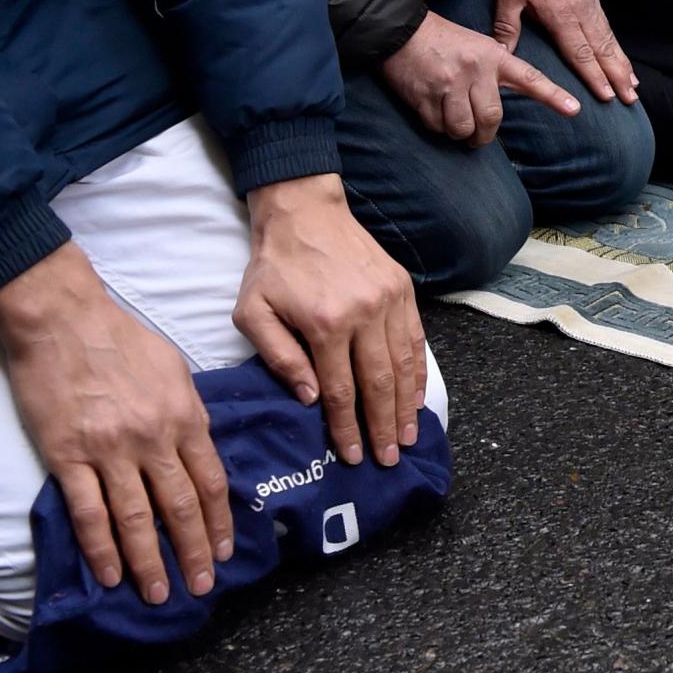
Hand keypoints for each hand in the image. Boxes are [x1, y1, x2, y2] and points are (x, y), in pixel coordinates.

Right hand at [0, 245, 232, 607]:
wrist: (64, 320)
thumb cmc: (121, 340)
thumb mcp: (174, 369)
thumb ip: (188, 412)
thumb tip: (199, 447)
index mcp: (184, 415)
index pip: (209, 480)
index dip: (218, 520)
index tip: (224, 550)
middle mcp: (152, 437)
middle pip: (179, 506)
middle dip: (192, 551)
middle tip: (201, 585)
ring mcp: (109, 450)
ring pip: (136, 518)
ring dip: (149, 562)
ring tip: (158, 594)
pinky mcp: (68, 456)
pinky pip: (88, 512)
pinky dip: (100, 548)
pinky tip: (110, 575)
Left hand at [234, 175, 425, 471]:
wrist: (305, 212)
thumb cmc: (273, 267)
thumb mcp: (252, 313)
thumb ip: (278, 357)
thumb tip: (310, 397)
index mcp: (325, 323)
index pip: (340, 389)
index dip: (346, 427)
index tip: (351, 456)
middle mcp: (364, 313)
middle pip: (378, 383)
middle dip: (383, 426)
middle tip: (388, 460)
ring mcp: (389, 300)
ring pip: (403, 364)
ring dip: (406, 405)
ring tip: (406, 436)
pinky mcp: (403, 289)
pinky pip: (416, 339)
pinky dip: (419, 371)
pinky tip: (417, 397)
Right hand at [379, 11, 577, 147]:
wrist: (401, 30)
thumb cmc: (443, 40)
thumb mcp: (477, 45)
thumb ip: (494, 69)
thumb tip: (500, 101)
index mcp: (493, 57)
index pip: (529, 78)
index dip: (553, 96)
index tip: (575, 109)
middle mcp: (475, 71)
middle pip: (491, 119)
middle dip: (484, 136)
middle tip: (478, 137)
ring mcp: (450, 85)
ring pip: (463, 128)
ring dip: (458, 133)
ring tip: (453, 122)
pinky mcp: (426, 97)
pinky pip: (438, 127)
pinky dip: (437, 127)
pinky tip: (433, 111)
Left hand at [492, 0, 635, 106]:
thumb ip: (507, 25)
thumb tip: (502, 54)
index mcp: (560, 15)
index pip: (580, 52)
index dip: (593, 76)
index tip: (606, 96)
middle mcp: (581, 12)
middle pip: (602, 50)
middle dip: (617, 76)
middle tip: (629, 99)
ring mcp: (589, 5)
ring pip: (609, 40)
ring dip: (622, 64)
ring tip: (633, 86)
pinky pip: (608, 28)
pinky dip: (617, 46)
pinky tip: (621, 58)